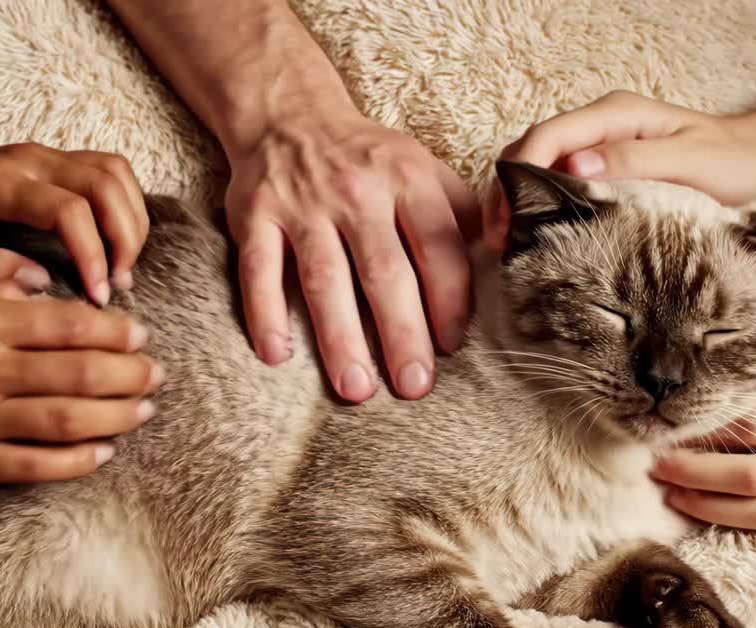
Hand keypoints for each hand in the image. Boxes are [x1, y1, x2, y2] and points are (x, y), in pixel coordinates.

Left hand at [0, 119, 149, 305]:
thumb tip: (38, 283)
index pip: (67, 210)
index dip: (92, 253)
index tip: (96, 295)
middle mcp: (29, 159)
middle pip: (104, 184)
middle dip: (124, 238)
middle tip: (119, 283)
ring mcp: (47, 153)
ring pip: (116, 173)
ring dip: (131, 221)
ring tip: (123, 266)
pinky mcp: (58, 157)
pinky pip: (112, 170)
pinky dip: (127, 204)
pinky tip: (120, 241)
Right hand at [0, 277, 163, 486]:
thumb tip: (52, 289)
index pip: (67, 324)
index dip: (115, 330)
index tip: (140, 334)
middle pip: (79, 374)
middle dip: (129, 374)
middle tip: (156, 372)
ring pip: (66, 421)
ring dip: (116, 416)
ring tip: (144, 408)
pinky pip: (36, 466)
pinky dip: (77, 460)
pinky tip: (105, 450)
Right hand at [223, 110, 476, 401]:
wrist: (288, 113)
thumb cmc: (367, 157)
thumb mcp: (421, 166)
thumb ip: (458, 213)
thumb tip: (499, 267)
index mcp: (408, 178)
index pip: (438, 246)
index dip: (448, 299)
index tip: (451, 346)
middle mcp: (357, 190)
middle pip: (384, 271)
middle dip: (402, 333)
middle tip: (413, 386)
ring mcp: (303, 203)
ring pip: (325, 278)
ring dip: (340, 337)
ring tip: (355, 387)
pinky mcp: (256, 214)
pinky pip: (259, 269)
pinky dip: (266, 312)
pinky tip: (277, 354)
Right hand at [485, 91, 755, 245]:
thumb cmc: (729, 162)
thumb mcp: (687, 164)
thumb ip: (633, 162)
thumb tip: (576, 170)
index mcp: (616, 114)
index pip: (548, 136)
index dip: (520, 175)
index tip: (509, 218)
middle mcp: (600, 123)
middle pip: (531, 149)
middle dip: (507, 191)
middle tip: (499, 240)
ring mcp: (598, 143)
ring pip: (538, 165)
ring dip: (516, 200)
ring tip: (508, 243)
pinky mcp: (601, 165)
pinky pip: (556, 179)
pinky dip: (536, 205)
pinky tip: (532, 234)